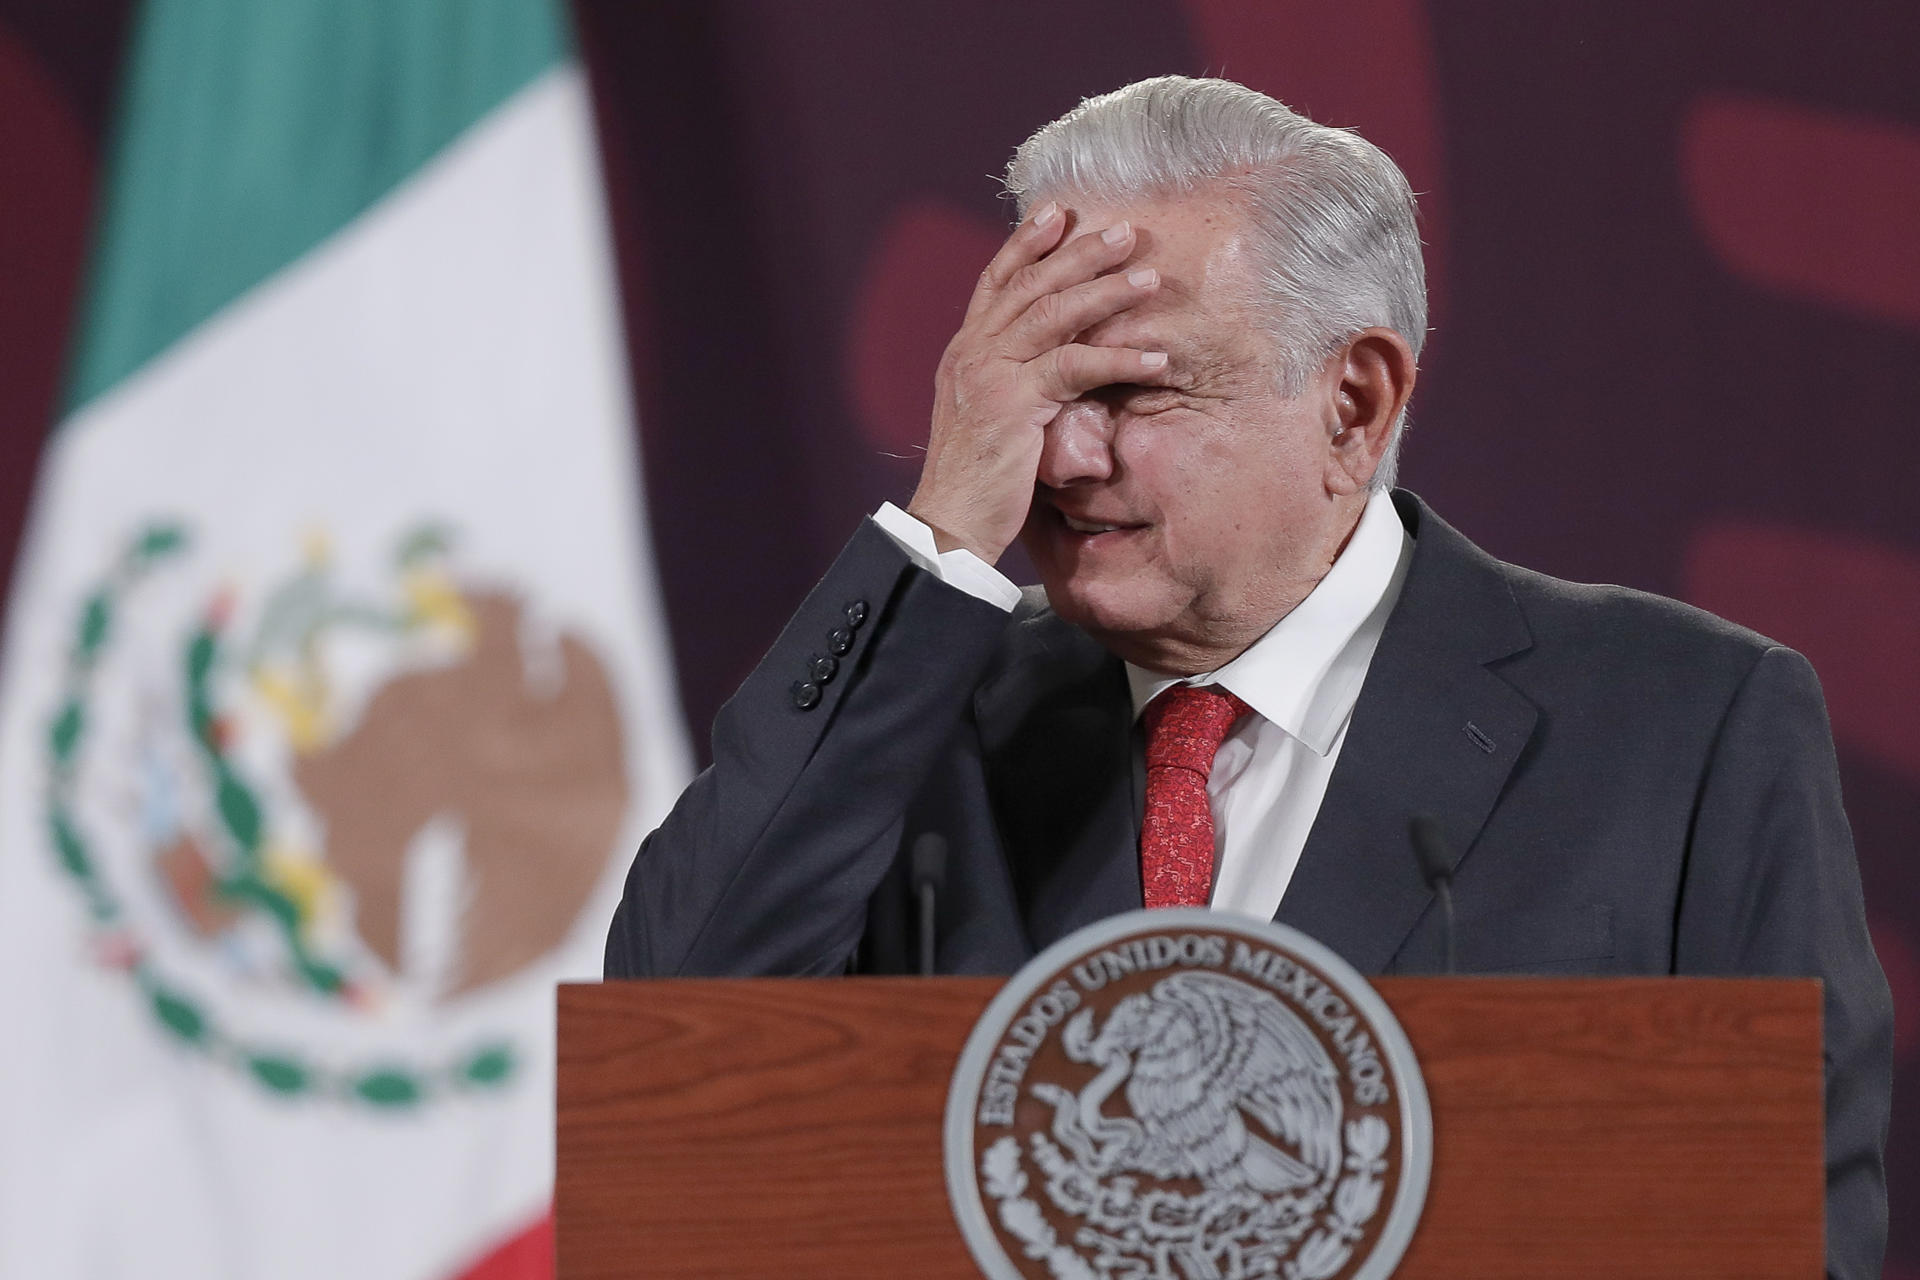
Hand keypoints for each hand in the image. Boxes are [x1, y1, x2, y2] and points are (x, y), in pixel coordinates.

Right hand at [907, 202, 1168, 563]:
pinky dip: (1119, 358)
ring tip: (1148, 278)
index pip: (995, 281)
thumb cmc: (976, 479)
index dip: (1025, 243)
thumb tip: (1052, 368)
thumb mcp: (990, 416)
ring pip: (1053, 313)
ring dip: (1105, 291)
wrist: (950, 521)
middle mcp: (973, 351)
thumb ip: (1011, 381)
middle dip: (1079, 253)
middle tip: (1124, 231)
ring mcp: (990, 372)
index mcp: (965, 351)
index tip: (1057, 212)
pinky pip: (1074, 366)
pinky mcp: (1014, 402)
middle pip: (1031, 284)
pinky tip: (1155, 357)